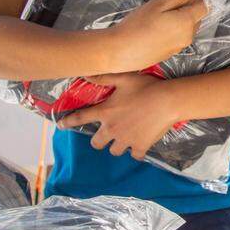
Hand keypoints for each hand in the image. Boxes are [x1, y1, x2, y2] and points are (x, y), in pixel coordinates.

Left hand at [57, 73, 179, 159]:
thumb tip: (85, 74)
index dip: (68, 122)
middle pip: (96, 143)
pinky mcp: (140, 146)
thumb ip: (103, 78)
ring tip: (126, 138)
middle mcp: (111, 129)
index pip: (80, 118)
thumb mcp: (124, 78)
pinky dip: (137, 151)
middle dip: (100, 140)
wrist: (168, 101)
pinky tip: (141, 144)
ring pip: (114, 151)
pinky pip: (135, 155)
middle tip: (109, 133)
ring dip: (118, 145)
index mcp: (105, 112)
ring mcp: (126, 140)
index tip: (61, 126)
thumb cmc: (146, 87)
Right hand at [108, 0, 208, 72]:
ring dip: (181, 19)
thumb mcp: (158, 4)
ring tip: (161, 14)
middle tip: (171, 0)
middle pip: (197, 18)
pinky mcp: (171, 53)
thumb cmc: (136, 26)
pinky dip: (173, 30)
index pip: (204, 7)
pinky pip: (178, 38)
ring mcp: (179, 47)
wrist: (120, 51)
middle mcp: (187, 36)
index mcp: (187, 22)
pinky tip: (158, 27)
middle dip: (189, 7)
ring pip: (188, 28)